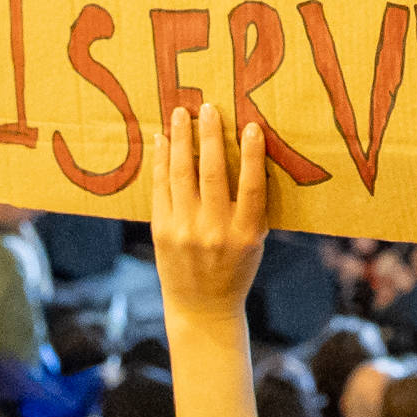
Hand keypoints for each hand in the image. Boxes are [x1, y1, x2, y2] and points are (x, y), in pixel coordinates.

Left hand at [148, 102, 270, 330]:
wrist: (202, 308)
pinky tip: (163, 140)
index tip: (251, 127)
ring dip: (181, 141)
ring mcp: (185, 231)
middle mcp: (215, 232)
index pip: (252, 188)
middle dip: (210, 137)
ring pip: (182, 176)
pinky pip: (161, 188)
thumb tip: (251, 156)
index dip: (253, 155)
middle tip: (208, 108)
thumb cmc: (235, 268)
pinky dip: (161, 161)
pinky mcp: (161, 231)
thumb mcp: (255, 242)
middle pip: (213, 174)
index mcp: (246, 235)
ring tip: (180, 114)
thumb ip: (253, 206)